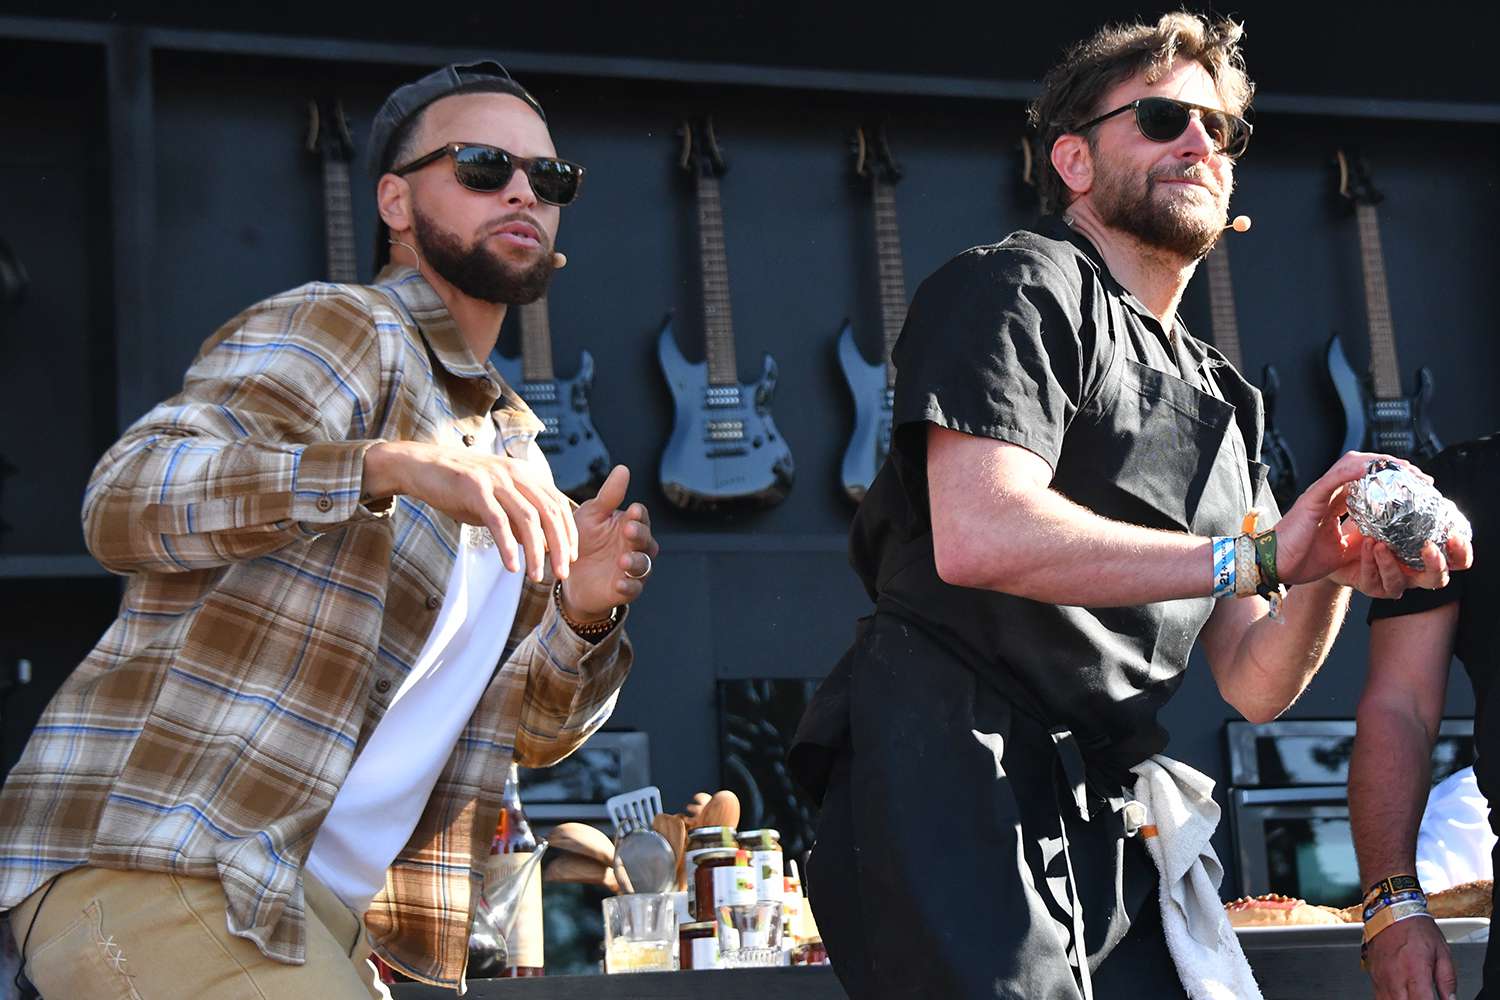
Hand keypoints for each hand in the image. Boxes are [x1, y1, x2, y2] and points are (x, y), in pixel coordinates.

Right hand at [365, 440, 576, 581]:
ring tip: (536, 577)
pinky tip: (511, 566)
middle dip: (559, 546)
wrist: (422, 467)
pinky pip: (498, 521)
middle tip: (562, 574)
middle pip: (549, 513)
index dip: (568, 532)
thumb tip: (543, 546)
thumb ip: (519, 519)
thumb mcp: (496, 501)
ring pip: (528, 519)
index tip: (571, 558)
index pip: (558, 504)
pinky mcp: (475, 488)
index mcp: (525, 474)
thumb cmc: (461, 488)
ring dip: (535, 552)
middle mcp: (515, 474)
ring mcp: (496, 479)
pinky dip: (507, 546)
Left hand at [561, 465, 657, 619]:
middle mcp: (635, 546)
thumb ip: (609, 496)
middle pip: (646, 540)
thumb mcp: (592, 515)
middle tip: (628, 530)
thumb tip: (623, 469)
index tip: (631, 510)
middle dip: (639, 535)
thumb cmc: (583, 539)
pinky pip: (633, 589)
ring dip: (636, 562)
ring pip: (643, 565)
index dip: (638, 515)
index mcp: (629, 524)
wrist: (567, 573)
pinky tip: (619, 582)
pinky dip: (628, 586)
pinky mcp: (624, 589)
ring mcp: (632, 569)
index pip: (640, 516)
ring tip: (622, 559)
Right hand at [1275, 451, 1467, 597]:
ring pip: (1352, 465)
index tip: (1417, 487)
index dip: (1392, 479)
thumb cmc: (1302, 559)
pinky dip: (1354, 470)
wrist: (1275, 566)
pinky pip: (1334, 478)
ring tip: (1403, 470)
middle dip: (1393, 468)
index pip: (1367, 481)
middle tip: (1419, 477)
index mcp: (1334, 503)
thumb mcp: (1342, 549)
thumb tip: (1386, 539)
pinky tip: (1372, 469)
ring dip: (1380, 464)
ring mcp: (1319, 492)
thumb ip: (1360, 538)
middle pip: (1364, 467)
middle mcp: (1328, 493)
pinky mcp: (1312, 498)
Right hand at [1364, 916, 1456, 999]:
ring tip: (1412, 997)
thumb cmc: (1416, 929)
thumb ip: (1448, 980)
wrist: (1391, 912)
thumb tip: (1451, 999)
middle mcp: (1395, 977)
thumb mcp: (1442, 952)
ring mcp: (1382, 978)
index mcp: (1415, 970)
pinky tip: (1401, 997)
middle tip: (1423, 997)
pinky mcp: (1374, 977)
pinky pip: (1380, 998)